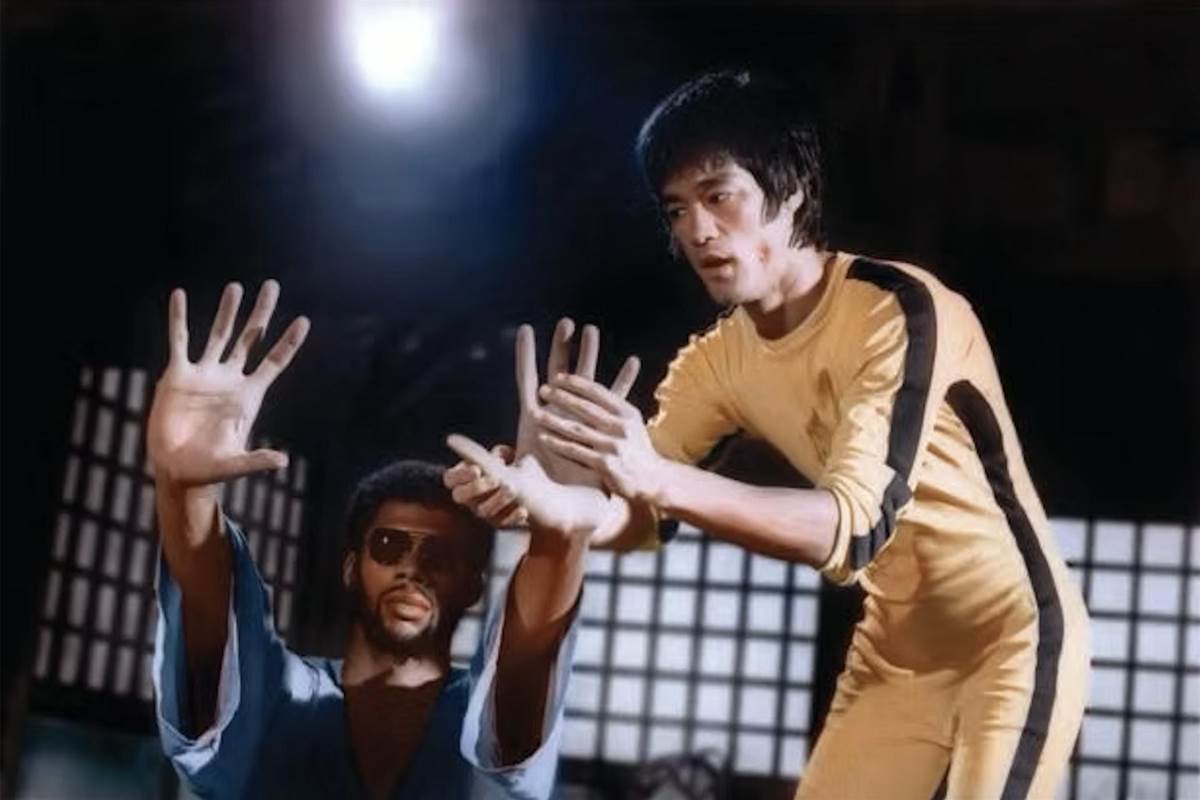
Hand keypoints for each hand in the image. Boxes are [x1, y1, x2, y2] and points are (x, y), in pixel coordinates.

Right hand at [147, 280, 309, 490]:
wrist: (178, 470)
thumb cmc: (209, 469)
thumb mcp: (234, 465)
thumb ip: (256, 461)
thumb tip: (282, 462)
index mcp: (248, 396)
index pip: (274, 362)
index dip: (289, 342)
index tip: (304, 320)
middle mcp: (229, 380)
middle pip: (250, 339)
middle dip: (261, 313)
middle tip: (272, 286)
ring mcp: (204, 375)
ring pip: (218, 334)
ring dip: (227, 311)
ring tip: (235, 287)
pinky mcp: (177, 376)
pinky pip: (179, 341)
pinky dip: (178, 318)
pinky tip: (178, 296)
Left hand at [444, 319, 637, 527]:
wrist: (568, 520)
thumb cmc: (535, 503)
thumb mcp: (504, 477)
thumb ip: (480, 458)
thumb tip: (450, 440)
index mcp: (533, 423)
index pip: (527, 382)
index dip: (525, 356)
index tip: (525, 329)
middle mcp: (556, 417)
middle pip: (559, 373)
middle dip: (562, 346)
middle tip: (568, 321)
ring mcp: (580, 423)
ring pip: (586, 382)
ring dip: (591, 356)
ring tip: (593, 330)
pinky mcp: (600, 432)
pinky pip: (614, 403)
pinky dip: (623, 382)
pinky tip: (632, 363)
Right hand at [445, 443, 529, 528]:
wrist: (530, 487)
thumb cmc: (509, 466)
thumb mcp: (504, 456)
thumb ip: (499, 453)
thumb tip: (499, 456)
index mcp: (462, 479)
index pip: (450, 479)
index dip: (460, 475)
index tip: (477, 469)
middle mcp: (468, 498)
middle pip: (460, 496)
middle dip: (476, 487)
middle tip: (495, 479)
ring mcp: (482, 512)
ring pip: (483, 511)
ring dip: (498, 500)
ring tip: (512, 489)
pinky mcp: (499, 523)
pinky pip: (503, 524)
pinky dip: (513, 518)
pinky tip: (523, 510)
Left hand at [534, 373, 668, 503]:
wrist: (653, 480)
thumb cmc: (636, 449)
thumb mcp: (632, 423)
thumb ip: (612, 408)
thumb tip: (587, 387)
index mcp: (627, 412)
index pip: (598, 392)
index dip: (577, 383)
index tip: (558, 378)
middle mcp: (621, 427)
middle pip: (586, 408)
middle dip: (562, 398)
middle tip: (543, 390)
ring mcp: (613, 446)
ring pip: (578, 429)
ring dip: (555, 420)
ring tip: (536, 413)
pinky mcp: (606, 465)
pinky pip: (577, 452)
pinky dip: (559, 444)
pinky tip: (544, 438)